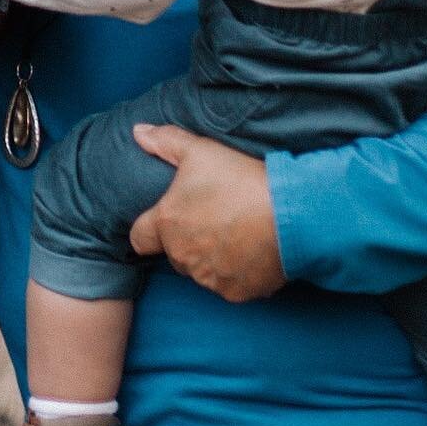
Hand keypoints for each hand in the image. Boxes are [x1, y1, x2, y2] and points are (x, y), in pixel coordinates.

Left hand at [127, 124, 284, 301]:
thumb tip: (138, 133)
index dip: (149, 228)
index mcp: (168, 222)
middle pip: (174, 253)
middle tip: (212, 216)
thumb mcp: (199, 150)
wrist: (288, 213)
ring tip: (234, 231)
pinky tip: (250, 250)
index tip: (165, 218)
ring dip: (210, 257)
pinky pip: (228, 284)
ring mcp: (209, 278)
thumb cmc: (240, 179)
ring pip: (200, 271)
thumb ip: (165, 141)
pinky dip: (235, 272)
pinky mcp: (235, 293)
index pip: (139, 238)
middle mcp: (183, 256)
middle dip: (187, 238)